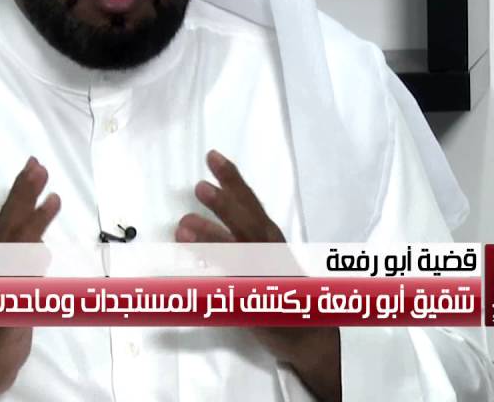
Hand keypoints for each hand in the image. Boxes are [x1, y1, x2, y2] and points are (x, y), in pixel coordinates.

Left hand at [175, 151, 341, 401]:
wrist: (309, 336)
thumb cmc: (282, 291)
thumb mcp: (261, 258)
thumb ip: (233, 241)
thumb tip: (192, 223)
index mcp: (271, 240)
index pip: (252, 205)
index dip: (234, 181)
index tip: (213, 157)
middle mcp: (272, 256)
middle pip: (250, 226)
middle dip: (226, 206)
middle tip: (199, 187)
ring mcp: (269, 281)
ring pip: (242, 257)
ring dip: (214, 240)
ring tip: (184, 227)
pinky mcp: (261, 308)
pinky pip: (238, 294)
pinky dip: (219, 285)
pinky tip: (196, 277)